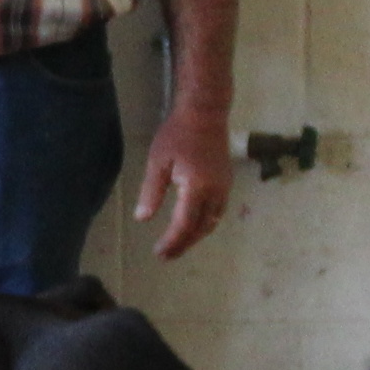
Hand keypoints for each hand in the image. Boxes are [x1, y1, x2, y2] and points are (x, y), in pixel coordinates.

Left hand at [134, 106, 232, 259]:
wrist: (206, 113)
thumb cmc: (177, 135)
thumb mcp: (158, 162)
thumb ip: (152, 192)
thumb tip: (143, 218)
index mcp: (197, 188)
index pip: (184, 224)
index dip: (173, 241)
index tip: (159, 253)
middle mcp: (215, 192)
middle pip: (201, 228)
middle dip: (184, 244)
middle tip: (166, 256)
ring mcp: (224, 187)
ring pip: (212, 221)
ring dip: (195, 236)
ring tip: (178, 245)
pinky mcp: (226, 182)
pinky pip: (218, 211)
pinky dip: (205, 224)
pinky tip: (193, 225)